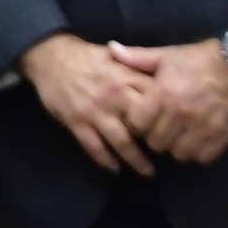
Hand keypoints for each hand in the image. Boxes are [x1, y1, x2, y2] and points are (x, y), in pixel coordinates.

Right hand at [18, 32, 155, 175]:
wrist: (51, 57)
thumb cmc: (89, 58)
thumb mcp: (118, 56)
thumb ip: (141, 69)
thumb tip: (167, 82)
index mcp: (127, 77)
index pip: (157, 101)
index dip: (169, 117)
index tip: (176, 129)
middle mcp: (114, 95)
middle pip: (143, 125)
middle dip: (157, 142)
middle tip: (165, 153)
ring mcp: (94, 111)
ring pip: (122, 142)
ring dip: (136, 160)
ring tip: (147, 171)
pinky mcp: (76, 122)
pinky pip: (94, 148)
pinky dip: (106, 161)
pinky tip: (115, 168)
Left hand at [110, 39, 227, 164]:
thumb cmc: (201, 58)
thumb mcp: (168, 54)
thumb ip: (138, 57)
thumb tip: (111, 49)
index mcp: (163, 93)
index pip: (137, 124)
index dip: (137, 124)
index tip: (143, 120)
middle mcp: (181, 113)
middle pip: (156, 143)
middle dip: (155, 137)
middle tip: (162, 128)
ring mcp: (203, 127)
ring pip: (178, 154)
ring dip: (176, 147)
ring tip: (179, 135)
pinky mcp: (222, 136)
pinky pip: (202, 157)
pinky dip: (198, 153)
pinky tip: (197, 140)